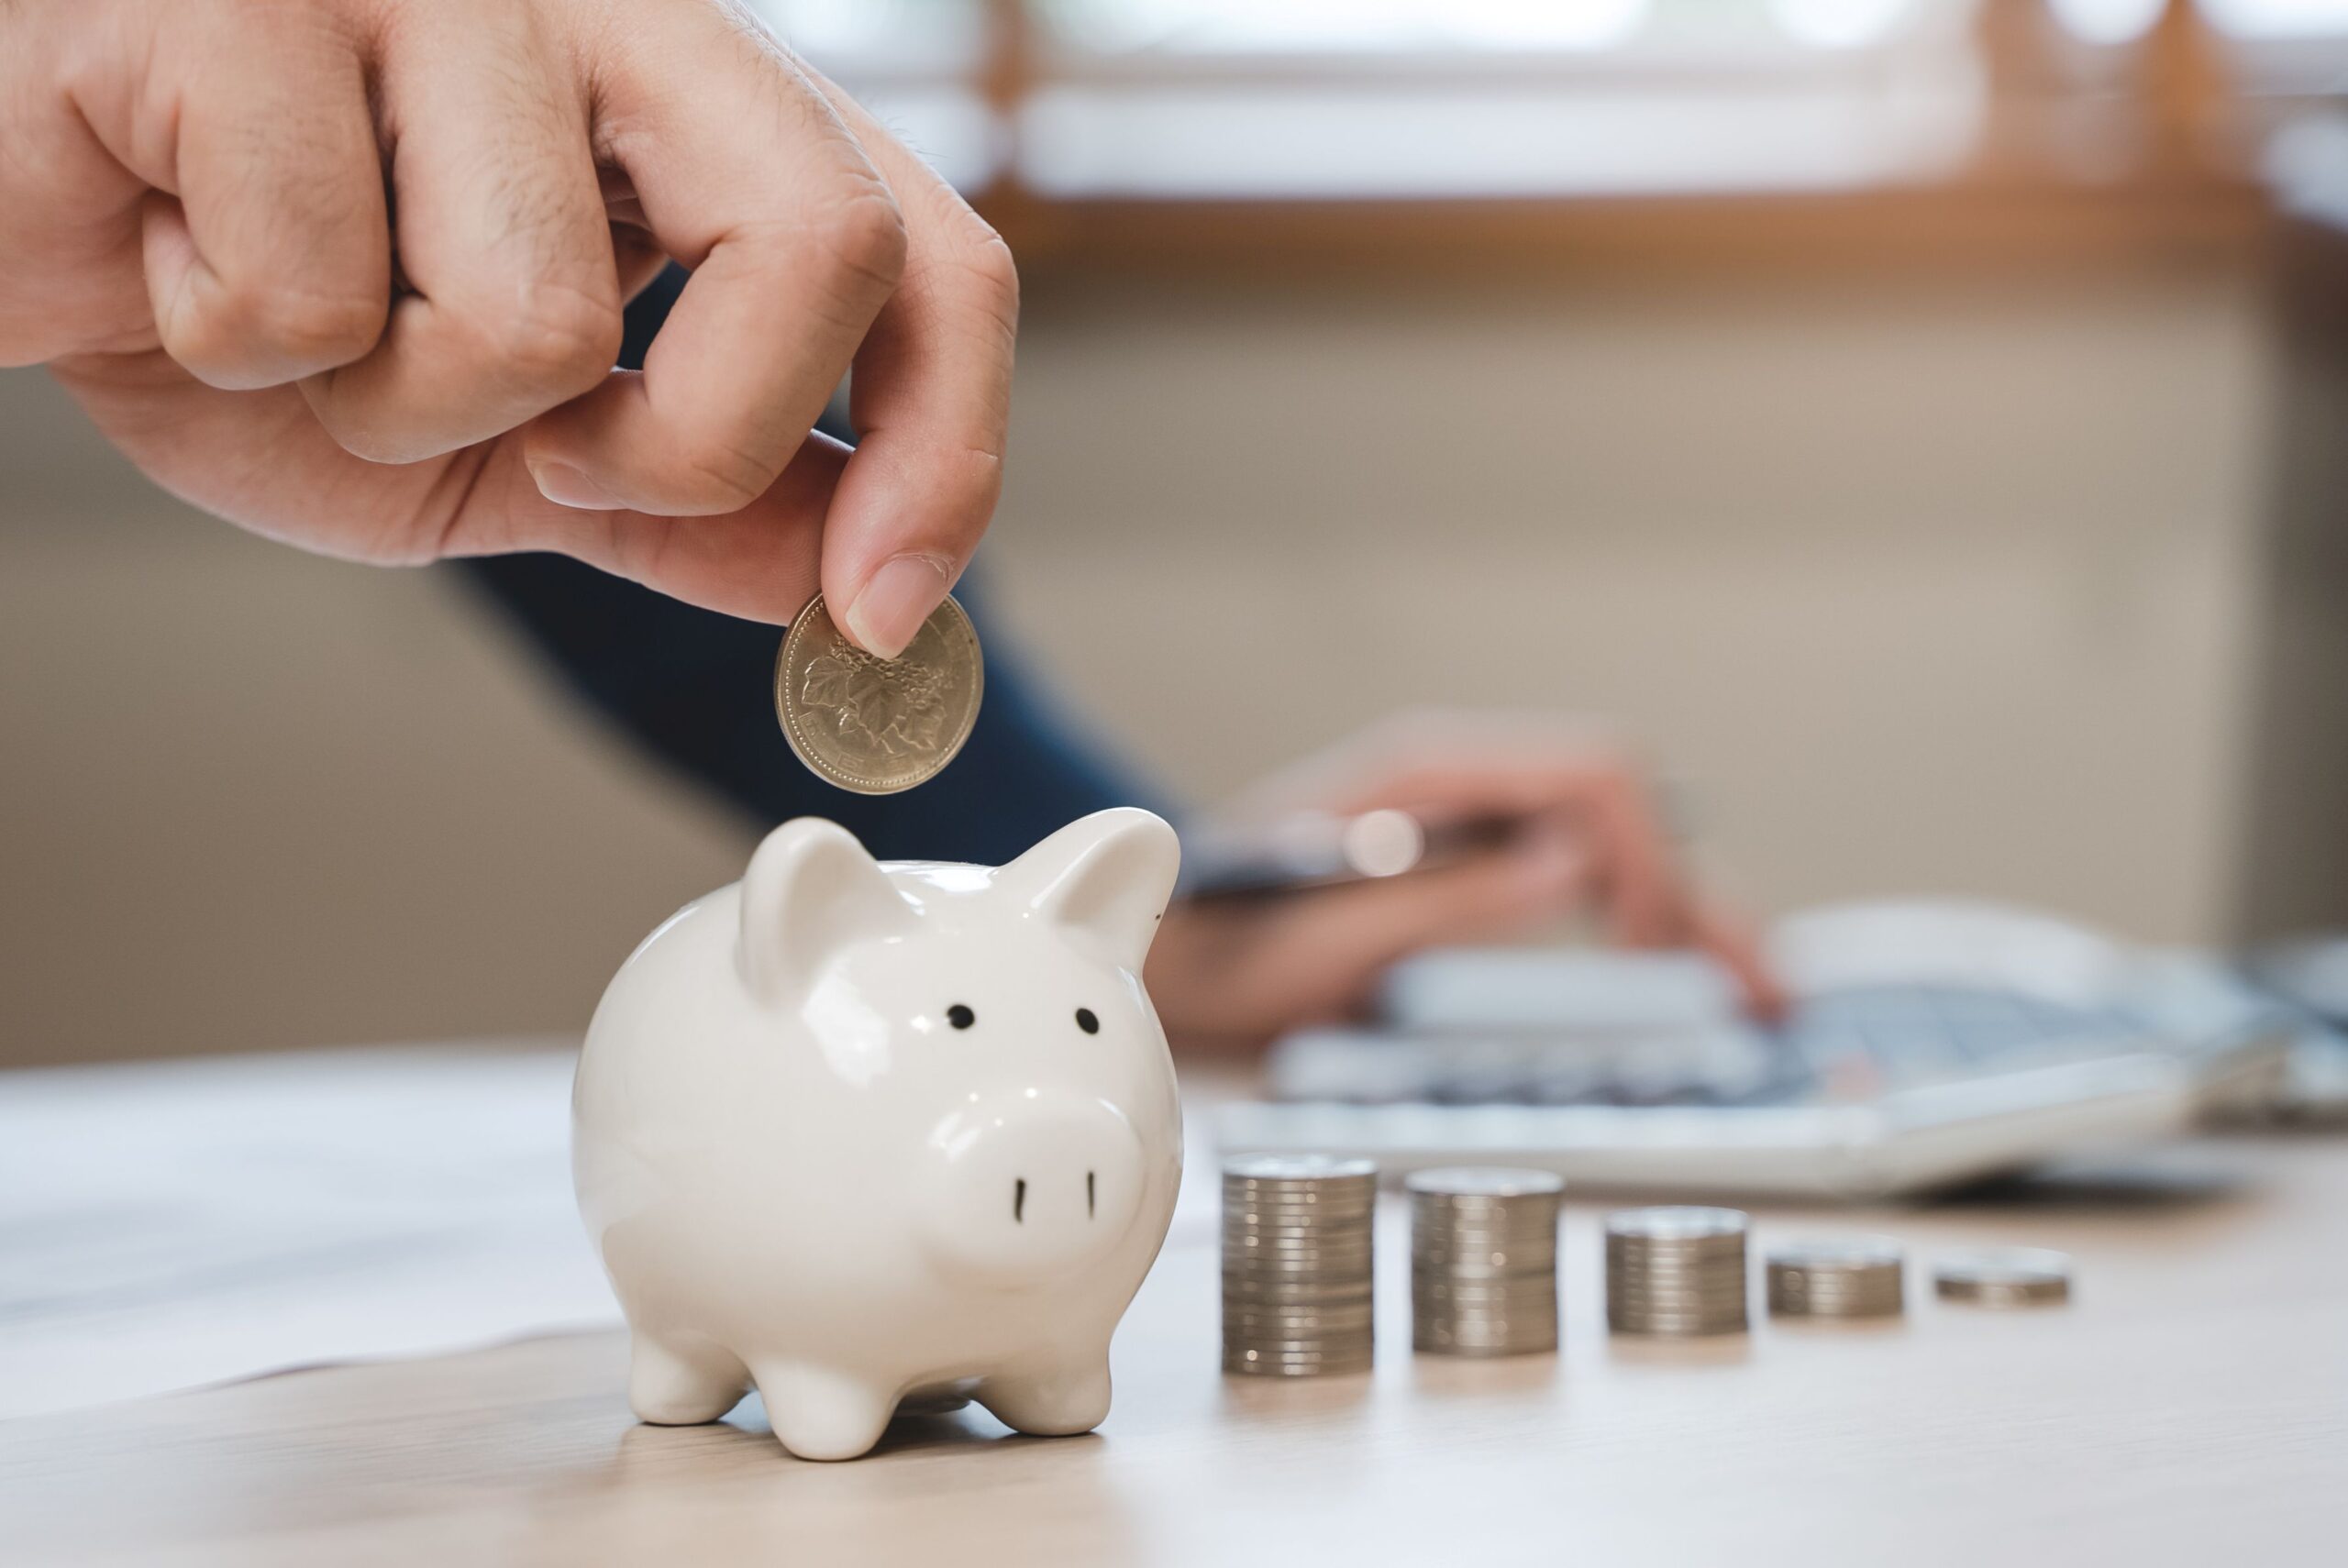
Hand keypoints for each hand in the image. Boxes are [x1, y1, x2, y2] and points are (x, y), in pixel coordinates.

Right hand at [2, 0, 1014, 654]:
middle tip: (540, 452)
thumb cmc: (232, 276)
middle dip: (690, 438)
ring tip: (292, 313)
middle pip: (824, 241)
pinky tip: (170, 244)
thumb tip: (859, 588)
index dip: (942, 441)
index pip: (925, 246)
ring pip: (545, 315)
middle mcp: (602, 2)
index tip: (881, 607)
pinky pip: (315, 287)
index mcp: (688, 98)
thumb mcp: (498, 440)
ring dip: (393, 404)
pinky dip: (230, 342)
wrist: (4, 186)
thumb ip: (687, 501)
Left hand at [1145, 713, 1785, 1051]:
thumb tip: (1571, 865)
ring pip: (1608, 838)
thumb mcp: (1329, 942)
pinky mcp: (1458, 863)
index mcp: (1429, 776)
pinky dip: (1633, 914)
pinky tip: (1671, 966)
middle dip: (1695, 887)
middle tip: (1760, 989)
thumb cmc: (1223, 955)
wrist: (1158, 963)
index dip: (1647, 860)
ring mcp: (1460, 819)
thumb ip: (1448, 900)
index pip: (1593, 777)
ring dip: (1683, 901)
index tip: (1658, 955)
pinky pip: (1570, 868)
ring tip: (1755, 985)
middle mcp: (1456, 782)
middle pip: (1619, 804)